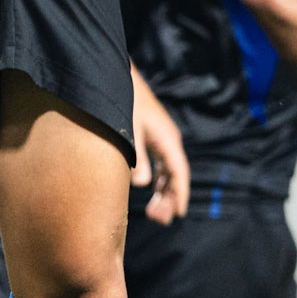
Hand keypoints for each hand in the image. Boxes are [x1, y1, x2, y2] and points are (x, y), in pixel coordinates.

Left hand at [131, 67, 190, 224]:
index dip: (180, 194)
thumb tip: (143, 184)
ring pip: (168, 171)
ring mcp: (162, 138)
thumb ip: (137, 158)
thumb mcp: (129, 131)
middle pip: (175, 175)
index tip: (179, 213)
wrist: (116, 78)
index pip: (179, 172)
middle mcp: (168, 140)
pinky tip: (151, 191)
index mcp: (167, 139)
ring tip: (154, 212)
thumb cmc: (123, 103)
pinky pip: (161, 164)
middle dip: (170, 198)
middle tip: (159, 219)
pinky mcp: (153, 136)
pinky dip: (158, 180)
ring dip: (164, 191)